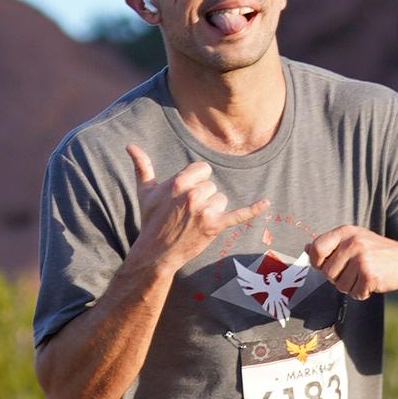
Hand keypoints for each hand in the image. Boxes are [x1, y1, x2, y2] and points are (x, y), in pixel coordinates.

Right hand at [124, 143, 268, 274]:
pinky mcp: (214, 227)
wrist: (154, 253)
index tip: (186, 194)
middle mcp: (193, 195)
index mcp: (178, 182)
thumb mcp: (145, 191)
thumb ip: (142, 166)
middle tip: (187, 213)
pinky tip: (266, 203)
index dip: (197, 180)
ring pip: (221, 199)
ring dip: (212, 209)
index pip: (203, 169)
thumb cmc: (150, 221)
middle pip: (212, 185)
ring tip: (195, 222)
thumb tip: (130, 145)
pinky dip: (253, 209)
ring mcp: (205, 212)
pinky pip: (238, 215)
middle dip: (203, 197)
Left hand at [308, 226, 397, 299]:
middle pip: (327, 272)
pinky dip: (362, 293)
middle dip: (338, 278)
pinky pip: (354, 293)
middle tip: (355, 271)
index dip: (317, 262)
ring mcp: (362, 258)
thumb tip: (306, 248)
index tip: (325, 266)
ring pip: (340, 286)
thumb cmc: (378, 253)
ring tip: (365, 276)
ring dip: (351, 287)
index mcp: (346, 232)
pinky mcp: (369, 275)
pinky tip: (372, 283)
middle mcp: (353, 242)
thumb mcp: (354, 241)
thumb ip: (330, 246)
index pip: (317, 248)